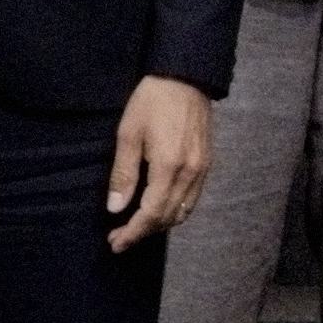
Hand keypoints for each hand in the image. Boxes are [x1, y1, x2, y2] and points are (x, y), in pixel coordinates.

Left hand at [103, 75, 214, 248]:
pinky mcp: (207, 164)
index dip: (133, 232)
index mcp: (169, 168)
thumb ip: (124, 174)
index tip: (115, 243)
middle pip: (168, 217)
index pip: (151, 213)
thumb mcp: (128, 135)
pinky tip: (158, 210)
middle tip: (119, 238)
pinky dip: (175, 211)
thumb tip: (116, 208)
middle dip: (143, 232)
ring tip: (135, 228)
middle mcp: (191, 174)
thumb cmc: (151, 103)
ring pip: (183, 211)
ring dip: (160, 225)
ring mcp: (203, 170)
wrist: (185, 79)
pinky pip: (192, 199)